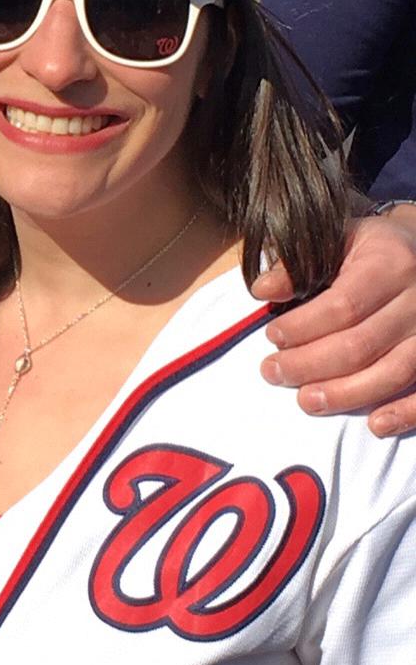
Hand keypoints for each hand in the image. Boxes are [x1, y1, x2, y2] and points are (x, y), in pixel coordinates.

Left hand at [252, 208, 415, 435]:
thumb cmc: (376, 249)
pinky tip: (375, 425)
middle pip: (361, 344)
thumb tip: (263, 290)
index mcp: (389, 264)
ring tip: (306, 401)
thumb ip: (299, 263)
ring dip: (346, 394)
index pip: (344, 305)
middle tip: (274, 373)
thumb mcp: (340, 238)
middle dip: (311, 364)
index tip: (273, 338)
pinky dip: (404, 412)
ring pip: (393, 372)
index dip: (305, 327)